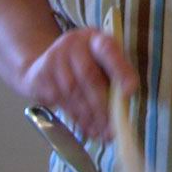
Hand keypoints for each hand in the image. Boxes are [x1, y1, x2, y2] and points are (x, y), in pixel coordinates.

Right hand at [22, 28, 138, 139]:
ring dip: (90, 116)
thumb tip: (127, 96)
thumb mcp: (102, 59)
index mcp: (95, 38)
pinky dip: (77, 118)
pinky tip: (88, 128)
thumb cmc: (84, 62)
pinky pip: (61, 101)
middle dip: (102, 106)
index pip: (108, 49)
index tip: (130, 90)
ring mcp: (54, 59)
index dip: (120, 69)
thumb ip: (116, 73)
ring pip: (73, 92)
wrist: (43, 62)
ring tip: (103, 132)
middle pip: (88, 76)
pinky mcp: (41, 76)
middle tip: (113, 127)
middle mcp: (73, 44)